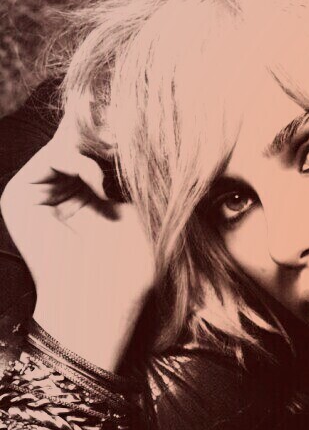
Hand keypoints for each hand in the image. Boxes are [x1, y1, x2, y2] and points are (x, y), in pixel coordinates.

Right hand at [0, 110, 153, 371]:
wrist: (107, 301)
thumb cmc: (134, 265)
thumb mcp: (148, 209)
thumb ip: (146, 170)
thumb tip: (168, 128)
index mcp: (88, 187)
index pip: (103, 143)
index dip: (127, 133)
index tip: (156, 132)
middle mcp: (59, 184)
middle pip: (84, 136)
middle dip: (114, 134)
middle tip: (140, 136)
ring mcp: (37, 188)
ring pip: (70, 141)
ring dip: (100, 149)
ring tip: (123, 168)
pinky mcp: (20, 196)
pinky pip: (53, 158)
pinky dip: (81, 164)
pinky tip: (103, 187)